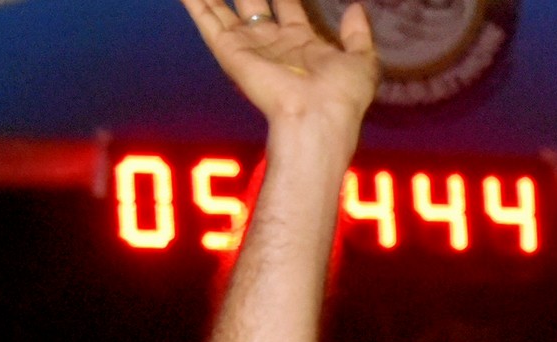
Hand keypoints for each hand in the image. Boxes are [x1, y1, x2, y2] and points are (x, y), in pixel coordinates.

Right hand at [175, 0, 377, 132]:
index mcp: (302, 43)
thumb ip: (358, 35)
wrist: (317, 116)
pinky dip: (194, 3)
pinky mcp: (230, 50)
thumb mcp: (362, 62)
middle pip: (253, 5)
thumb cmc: (341, 95)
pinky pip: (206, 18)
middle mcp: (273, 43)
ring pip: (223, 10)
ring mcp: (249, 47)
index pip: (288, 8)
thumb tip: (356, 8)